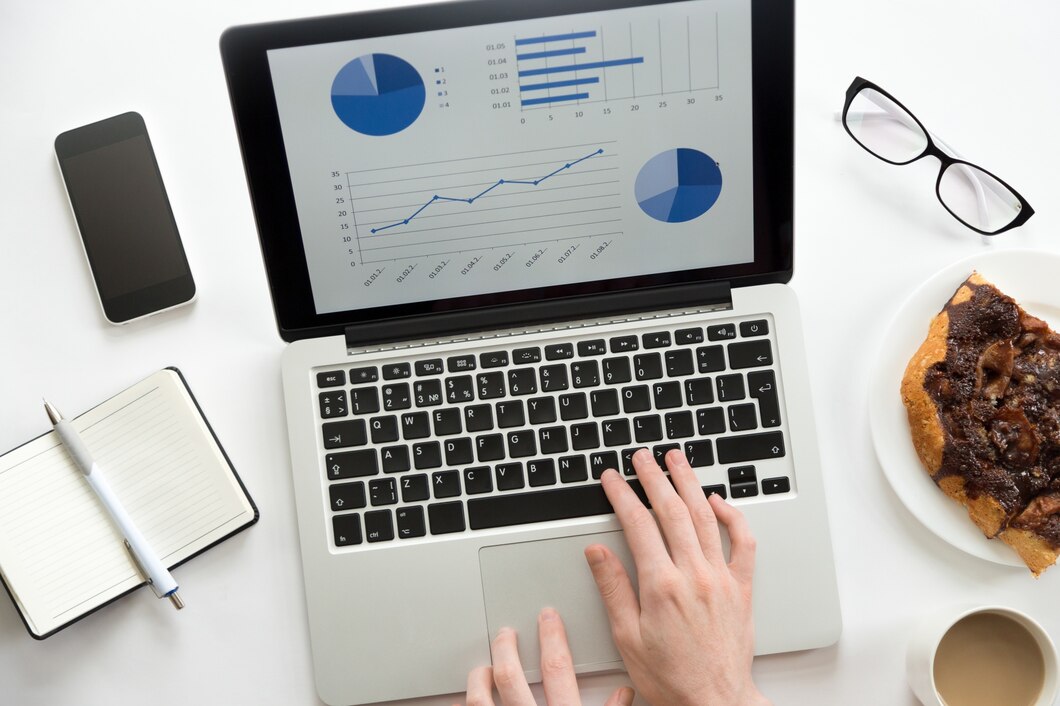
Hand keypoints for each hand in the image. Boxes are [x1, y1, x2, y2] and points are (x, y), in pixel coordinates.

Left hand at [456, 607, 634, 705]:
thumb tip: (625, 692)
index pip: (557, 668)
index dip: (552, 637)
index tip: (548, 616)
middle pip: (510, 676)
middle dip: (506, 648)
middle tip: (505, 633)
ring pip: (481, 700)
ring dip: (479, 680)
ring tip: (481, 669)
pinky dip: (466, 705)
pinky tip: (467, 700)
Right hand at [586, 448, 769, 705]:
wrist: (714, 702)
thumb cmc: (670, 678)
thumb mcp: (627, 637)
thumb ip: (613, 588)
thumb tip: (597, 552)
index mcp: (661, 586)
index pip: (637, 524)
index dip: (622, 495)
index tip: (612, 478)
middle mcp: (694, 576)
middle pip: (672, 511)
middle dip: (654, 477)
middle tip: (642, 457)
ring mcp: (721, 579)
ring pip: (705, 517)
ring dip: (689, 483)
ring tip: (677, 460)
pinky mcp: (741, 588)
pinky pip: (743, 543)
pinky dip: (732, 516)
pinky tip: (718, 501)